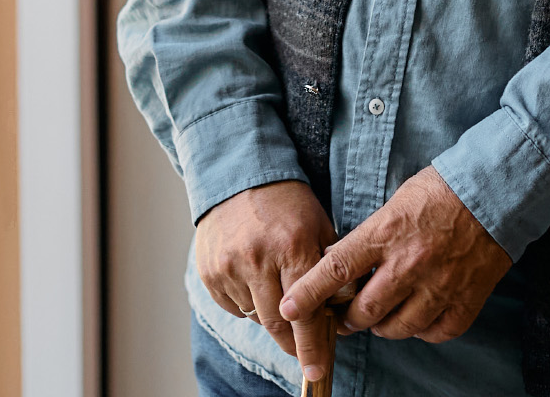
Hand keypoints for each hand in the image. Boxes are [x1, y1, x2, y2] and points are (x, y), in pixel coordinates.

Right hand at [194, 180, 339, 360]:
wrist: (239, 177)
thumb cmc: (287, 203)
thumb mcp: (319, 225)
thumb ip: (327, 266)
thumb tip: (339, 307)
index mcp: (292, 246)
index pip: (306, 311)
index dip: (312, 346)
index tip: (316, 371)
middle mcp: (258, 259)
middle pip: (277, 323)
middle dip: (293, 343)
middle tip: (304, 352)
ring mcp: (230, 267)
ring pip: (255, 316)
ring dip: (271, 316)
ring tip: (278, 291)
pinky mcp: (210, 272)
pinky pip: (234, 306)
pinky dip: (248, 304)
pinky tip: (255, 280)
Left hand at [281, 167, 511, 358]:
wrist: (496, 188)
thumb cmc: (442, 190)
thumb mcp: (396, 203)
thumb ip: (370, 236)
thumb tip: (339, 263)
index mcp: (387, 233)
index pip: (336, 271)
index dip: (308, 294)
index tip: (289, 310)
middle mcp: (409, 263)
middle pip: (362, 311)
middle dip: (347, 319)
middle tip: (346, 316)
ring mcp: (439, 285)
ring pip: (395, 328)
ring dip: (383, 325)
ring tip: (385, 313)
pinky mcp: (465, 299)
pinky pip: (433, 332)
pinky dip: (422, 329)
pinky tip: (421, 314)